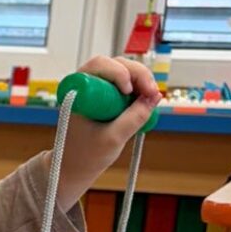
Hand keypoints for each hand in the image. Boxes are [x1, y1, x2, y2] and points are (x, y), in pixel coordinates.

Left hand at [58, 54, 159, 205]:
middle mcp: (87, 85)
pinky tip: (146, 102)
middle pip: (117, 64)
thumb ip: (135, 117)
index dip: (120, 73)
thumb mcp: (113, 138)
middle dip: (139, 75)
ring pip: (126, 72)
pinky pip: (128, 84)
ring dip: (142, 82)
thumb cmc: (85, 155)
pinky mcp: (108, 96)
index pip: (101, 65)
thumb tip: (155, 97)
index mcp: (78, 91)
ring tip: (151, 99)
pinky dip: (140, 90)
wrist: (74, 168)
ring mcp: (98, 89)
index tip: (129, 92)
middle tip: (152, 94)